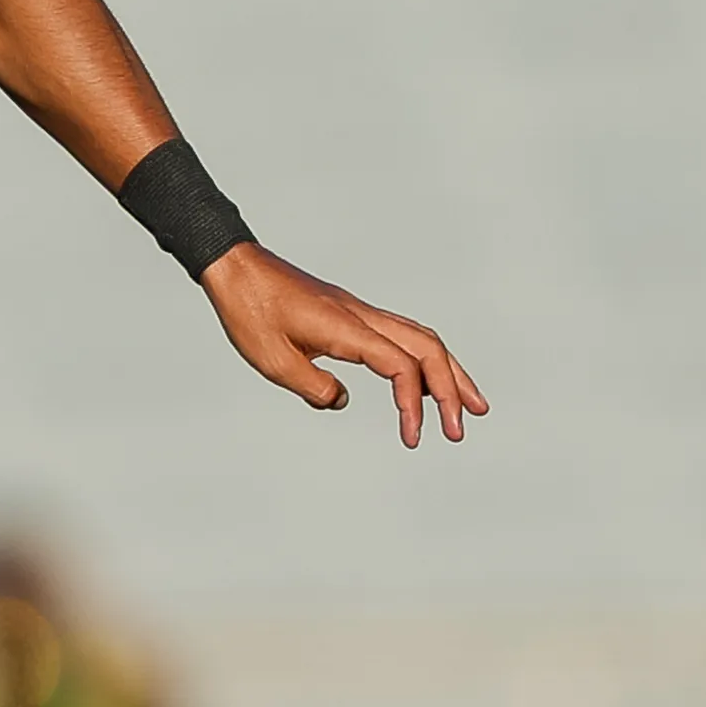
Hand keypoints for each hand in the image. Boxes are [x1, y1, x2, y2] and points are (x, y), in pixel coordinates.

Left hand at [202, 242, 481, 446]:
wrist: (237, 269)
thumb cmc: (249, 311)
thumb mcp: (273, 362)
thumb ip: (314, 387)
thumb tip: (340, 401)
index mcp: (347, 328)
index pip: (401, 365)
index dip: (413, 404)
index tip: (412, 437)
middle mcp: (363, 316)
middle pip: (428, 348)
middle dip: (452, 390)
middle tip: (459, 431)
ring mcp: (361, 312)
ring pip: (421, 338)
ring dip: (447, 372)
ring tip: (468, 405)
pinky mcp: (352, 314)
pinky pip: (401, 335)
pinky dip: (422, 359)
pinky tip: (424, 382)